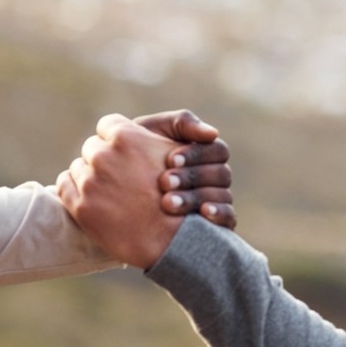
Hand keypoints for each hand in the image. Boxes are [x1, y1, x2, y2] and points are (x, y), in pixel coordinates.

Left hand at [58, 113, 182, 268]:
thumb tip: (132, 127)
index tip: (125, 154)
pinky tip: (93, 200)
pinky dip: (74, 190)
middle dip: (103, 159)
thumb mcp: (173, 153)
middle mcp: (104, 155)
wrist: (173, 241)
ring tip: (110, 192)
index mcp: (125, 136)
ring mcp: (90, 181)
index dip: (117, 139)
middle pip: (92, 147)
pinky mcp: (80, 206)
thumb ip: (148, 135)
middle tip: (120, 177)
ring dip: (89, 176)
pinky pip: (64, 186)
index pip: (107, 126)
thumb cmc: (178, 192)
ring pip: (77, 167)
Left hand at [133, 110, 235, 229]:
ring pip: (222, 196)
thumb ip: (181, 123)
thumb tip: (212, 133)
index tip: (170, 159)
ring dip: (195, 198)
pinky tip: (201, 214)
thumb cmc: (134, 151)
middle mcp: (215, 176)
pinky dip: (218, 214)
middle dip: (192, 177)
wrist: (116, 187)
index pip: (216, 150)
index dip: (196, 154)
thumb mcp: (153, 131)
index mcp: (206, 152)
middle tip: (164, 182)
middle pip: (221, 174)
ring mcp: (217, 199)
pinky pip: (229, 218)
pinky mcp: (216, 223)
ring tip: (168, 203)